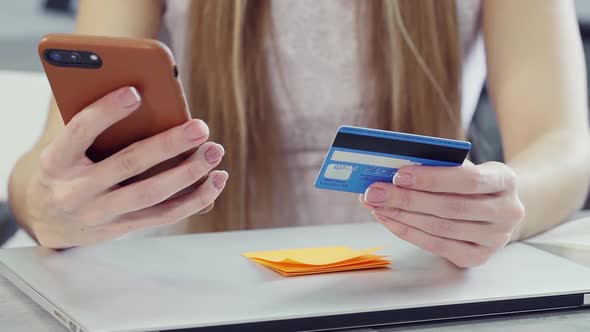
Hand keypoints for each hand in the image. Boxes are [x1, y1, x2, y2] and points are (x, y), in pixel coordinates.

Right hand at [28, 86, 227, 247]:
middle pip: (128, 164)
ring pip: (151, 194)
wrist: (48, 219)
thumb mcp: (63, 143)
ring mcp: (100, 213)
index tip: (136, 92)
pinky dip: (194, 199)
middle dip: (168, 145)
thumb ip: (87, 118)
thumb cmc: (66, 166)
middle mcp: (75, 190)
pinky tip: (216, 180)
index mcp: (56, 160)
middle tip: (200, 127)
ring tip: (214, 151)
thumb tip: (131, 86)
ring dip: (189, 173)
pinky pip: (164, 215)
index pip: (80, 131)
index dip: (106, 111)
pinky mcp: (122, 228)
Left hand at [361, 161, 524, 267]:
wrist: (497, 210)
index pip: (468, 180)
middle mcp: (507, 212)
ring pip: (440, 228)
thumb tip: (395, 169)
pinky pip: (436, 246)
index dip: (432, 178)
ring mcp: (495, 239)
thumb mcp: (465, 167)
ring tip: (376, 204)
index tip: (398, 175)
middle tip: (375, 191)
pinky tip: (389, 220)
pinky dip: (408, 232)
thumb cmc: (472, 183)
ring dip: (402, 216)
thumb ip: (439, 165)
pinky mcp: (478, 257)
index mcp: (505, 180)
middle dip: (406, 199)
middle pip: (450, 207)